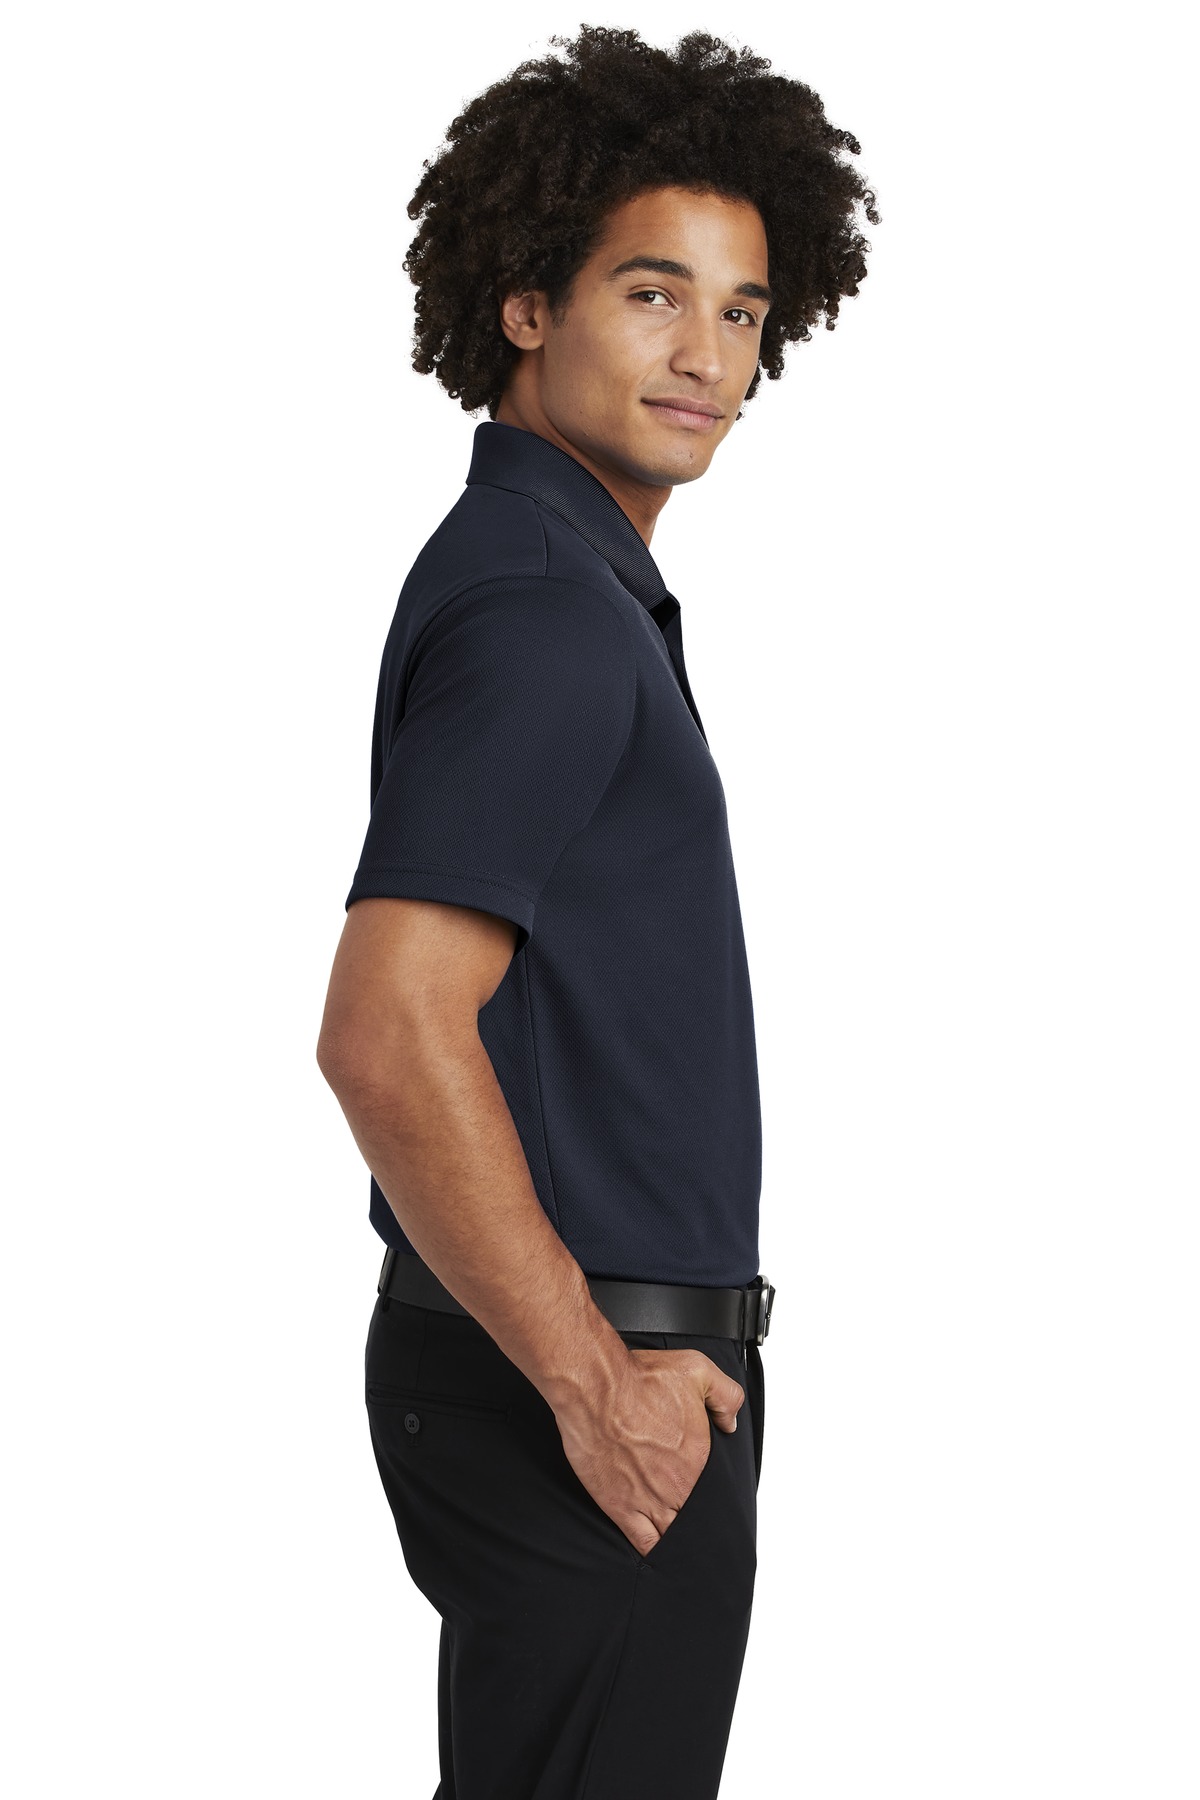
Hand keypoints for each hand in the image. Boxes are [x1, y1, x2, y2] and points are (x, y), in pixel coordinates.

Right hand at [554, 1347, 744, 1558]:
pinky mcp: (621, 1508)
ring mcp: (650, 1501)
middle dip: (694, 1517)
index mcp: (699, 1458)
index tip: (699, 1482)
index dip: (708, 1489)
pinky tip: (657, 1552)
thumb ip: (725, 1396)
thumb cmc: (639, 1379)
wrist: (597, 1389)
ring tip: (678, 1538)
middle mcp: (678, 1485)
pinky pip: (644, 1543)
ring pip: (673, 1533)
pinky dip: (654, 1552)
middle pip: (694, 1515)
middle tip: (688, 1511)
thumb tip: (730, 1422)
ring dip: (677, 1536)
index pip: (713, 1488)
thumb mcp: (698, 1370)